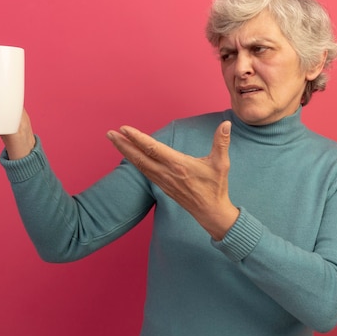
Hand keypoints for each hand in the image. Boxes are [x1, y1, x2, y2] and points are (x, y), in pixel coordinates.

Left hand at [107, 121, 238, 239]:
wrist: (211, 212)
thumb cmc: (216, 187)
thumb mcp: (221, 164)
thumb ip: (221, 142)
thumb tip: (226, 124)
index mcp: (178, 165)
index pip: (153, 149)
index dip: (138, 138)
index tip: (124, 129)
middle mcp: (167, 173)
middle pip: (139, 157)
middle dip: (123, 144)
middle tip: (110, 133)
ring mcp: (163, 181)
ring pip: (139, 165)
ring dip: (126, 152)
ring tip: (114, 141)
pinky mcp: (162, 187)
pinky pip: (145, 172)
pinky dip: (135, 163)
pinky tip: (130, 156)